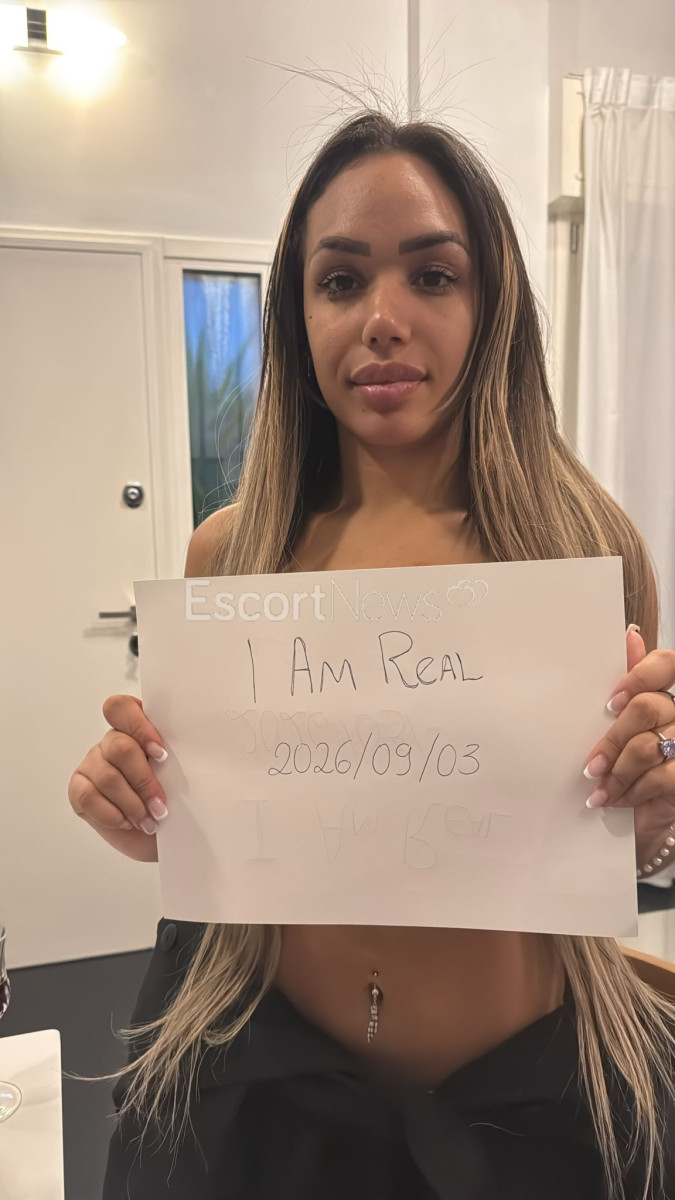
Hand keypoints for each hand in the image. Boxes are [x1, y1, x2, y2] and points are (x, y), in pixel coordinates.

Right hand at [67, 695, 168, 861]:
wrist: (158, 838)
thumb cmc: (171, 802)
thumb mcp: (180, 776)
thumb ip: (179, 756)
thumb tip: (193, 752)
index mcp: (135, 729)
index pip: (122, 708)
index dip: (139, 726)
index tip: (162, 753)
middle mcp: (110, 742)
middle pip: (120, 748)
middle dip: (144, 780)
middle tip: (160, 804)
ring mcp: (92, 764)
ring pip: (107, 777)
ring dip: (132, 804)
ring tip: (148, 819)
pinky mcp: (78, 789)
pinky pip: (88, 797)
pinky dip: (112, 814)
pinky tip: (127, 821)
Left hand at [583, 628, 674, 867]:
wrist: (649, 826)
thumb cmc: (634, 770)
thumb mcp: (626, 729)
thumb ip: (630, 687)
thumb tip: (629, 636)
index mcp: (668, 696)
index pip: (667, 664)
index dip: (639, 676)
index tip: (611, 702)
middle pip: (648, 707)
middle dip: (613, 739)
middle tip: (591, 764)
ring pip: (648, 745)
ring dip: (617, 771)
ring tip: (600, 787)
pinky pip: (660, 777)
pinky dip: (630, 791)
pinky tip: (615, 800)